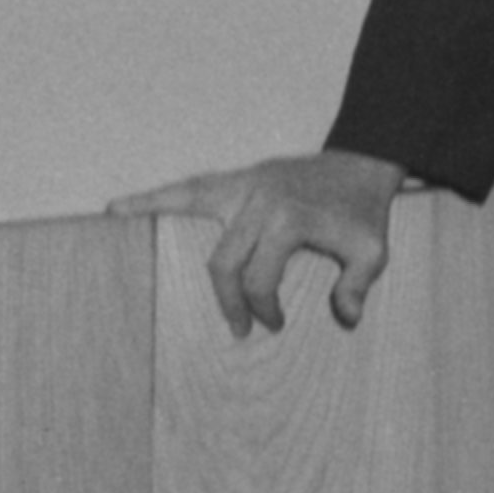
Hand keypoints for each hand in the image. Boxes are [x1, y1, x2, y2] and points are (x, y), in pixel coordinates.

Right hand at [120, 151, 404, 337]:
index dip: (263, 308)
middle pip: (223, 260)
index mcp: (288, 219)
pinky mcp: (235, 179)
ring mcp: (243, 185)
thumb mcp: (373, 251)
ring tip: (121, 248)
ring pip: (190, 215)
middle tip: (239, 328)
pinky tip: (119, 208)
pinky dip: (153, 198)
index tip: (275, 324)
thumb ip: (357, 284)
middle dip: (228, 300)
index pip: (258, 278)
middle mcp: (259, 199)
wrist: (361, 165)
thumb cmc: (364, 213)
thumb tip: (344, 318)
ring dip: (157, 228)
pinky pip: (187, 189)